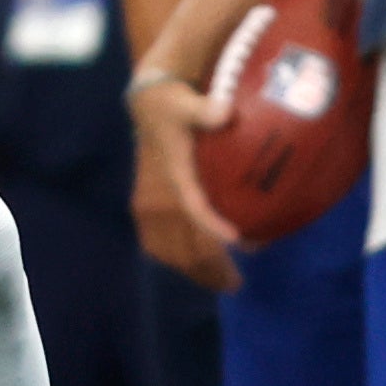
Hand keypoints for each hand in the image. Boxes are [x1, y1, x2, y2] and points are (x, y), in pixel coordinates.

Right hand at [126, 71, 243, 291]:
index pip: (191, 205)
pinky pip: (158, 244)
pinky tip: (198, 269)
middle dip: (209, 265)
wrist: (148, 105)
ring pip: (172, 249)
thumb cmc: (173, 105)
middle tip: (237, 282)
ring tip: (223, 282)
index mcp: (173, 174)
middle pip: (182, 240)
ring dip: (196, 267)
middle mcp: (159, 196)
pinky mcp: (148, 208)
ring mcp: (151, 205)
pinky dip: (178, 259)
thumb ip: (203, 109)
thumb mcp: (186, 102)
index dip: (212, 225)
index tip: (238, 240)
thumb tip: (223, 112)